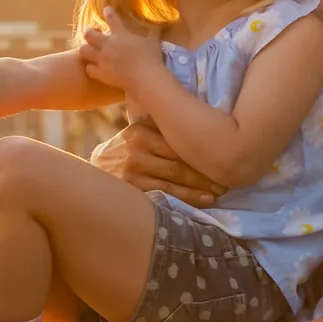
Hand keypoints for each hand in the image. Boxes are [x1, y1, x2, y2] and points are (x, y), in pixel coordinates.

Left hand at [77, 8, 164, 91]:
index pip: (111, 18)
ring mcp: (102, 59)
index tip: (106, 10)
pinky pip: (88, 69)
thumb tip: (160, 26)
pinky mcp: (101, 73)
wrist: (145, 78)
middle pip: (88, 34)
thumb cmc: (151, 58)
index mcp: (121, 34)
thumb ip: (154, 33)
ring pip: (83, 50)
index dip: (108, 12)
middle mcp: (108, 44)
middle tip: (91, 35)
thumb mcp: (154, 42)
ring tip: (89, 52)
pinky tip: (94, 68)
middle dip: (88, 32)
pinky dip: (90, 68)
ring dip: (85, 50)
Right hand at [89, 120, 225, 207]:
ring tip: (220, 191)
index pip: (179, 140)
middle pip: (180, 160)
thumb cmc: (126, 153)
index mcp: (141, 130)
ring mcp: (132, 169)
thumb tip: (203, 120)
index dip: (203, 151)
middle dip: (206, 172)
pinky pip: (166, 194)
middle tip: (228, 179)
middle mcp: (136, 147)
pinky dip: (187, 198)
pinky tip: (204, 201)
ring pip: (175, 179)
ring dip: (201, 187)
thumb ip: (161, 129)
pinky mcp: (131, 189)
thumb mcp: (138, 134)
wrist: (94, 175)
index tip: (224, 158)